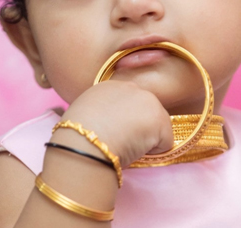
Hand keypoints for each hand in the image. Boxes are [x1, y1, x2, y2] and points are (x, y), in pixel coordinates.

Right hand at [58, 80, 174, 166]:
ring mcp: (149, 101)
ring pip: (156, 127)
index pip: (127, 103)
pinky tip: (134, 151)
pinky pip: (165, 144)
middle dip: (138, 128)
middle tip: (119, 141)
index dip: (123, 121)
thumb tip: (106, 127)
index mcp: (110, 86)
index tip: (113, 132)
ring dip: (145, 139)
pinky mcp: (161, 119)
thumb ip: (99, 113)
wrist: (84, 143)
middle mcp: (132, 87)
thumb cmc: (75, 137)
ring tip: (124, 146)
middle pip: (145, 112)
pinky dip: (154, 153)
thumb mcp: (82, 115)